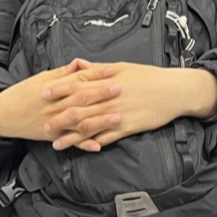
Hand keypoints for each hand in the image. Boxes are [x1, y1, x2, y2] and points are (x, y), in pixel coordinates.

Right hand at [0, 58, 121, 149]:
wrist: (5, 114)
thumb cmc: (24, 94)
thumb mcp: (41, 78)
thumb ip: (63, 72)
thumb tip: (81, 63)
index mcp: (53, 89)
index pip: (78, 79)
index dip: (96, 75)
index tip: (113, 71)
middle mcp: (55, 106)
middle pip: (81, 98)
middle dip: (101, 94)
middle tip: (120, 88)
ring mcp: (55, 123)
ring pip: (79, 121)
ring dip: (98, 120)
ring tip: (116, 117)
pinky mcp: (54, 136)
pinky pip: (71, 142)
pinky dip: (84, 144)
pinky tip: (98, 146)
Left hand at [41, 61, 216, 151]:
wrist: (174, 91)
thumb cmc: (148, 77)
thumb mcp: (122, 67)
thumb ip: (98, 70)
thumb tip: (79, 66)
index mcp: (105, 82)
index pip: (76, 85)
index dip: (58, 90)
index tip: (42, 94)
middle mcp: (108, 99)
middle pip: (78, 109)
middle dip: (58, 117)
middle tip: (42, 124)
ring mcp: (117, 115)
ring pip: (88, 127)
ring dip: (71, 136)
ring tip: (56, 144)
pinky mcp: (127, 128)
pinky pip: (106, 138)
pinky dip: (92, 144)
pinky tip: (81, 150)